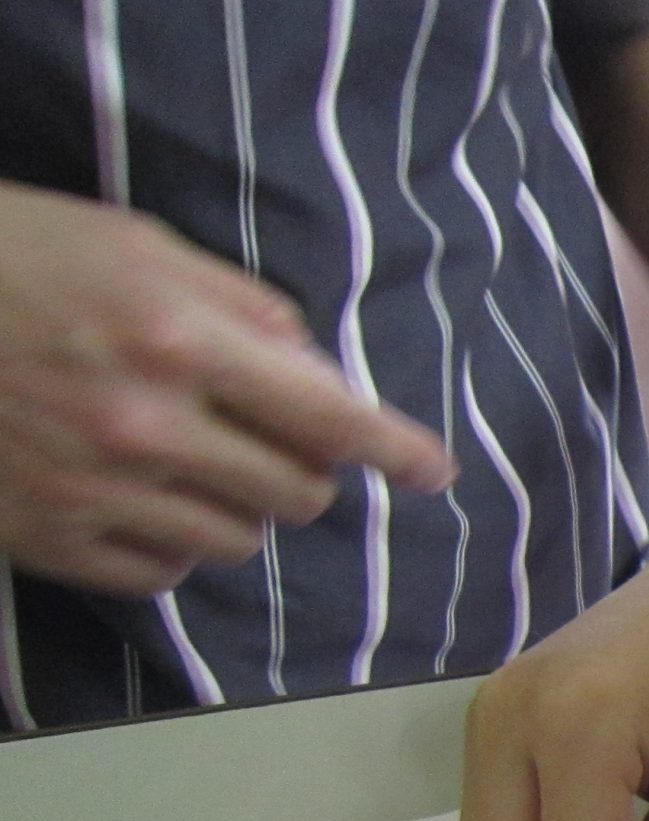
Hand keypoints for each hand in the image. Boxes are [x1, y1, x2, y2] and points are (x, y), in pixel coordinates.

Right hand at [0, 183, 454, 595]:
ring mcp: (94, 490)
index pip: (328, 416)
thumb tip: (314, 371)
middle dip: (302, 471)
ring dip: (238, 509)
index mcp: (176, 341)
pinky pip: (162, 574)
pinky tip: (139, 499)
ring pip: (236, 540)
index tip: (434, 472)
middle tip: (267, 439)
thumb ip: (239, 309)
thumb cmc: (13, 256)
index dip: (395, 450)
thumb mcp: (133, 246)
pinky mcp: (48, 539)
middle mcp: (145, 426)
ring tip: (191, 461)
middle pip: (296, 494)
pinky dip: (170, 545)